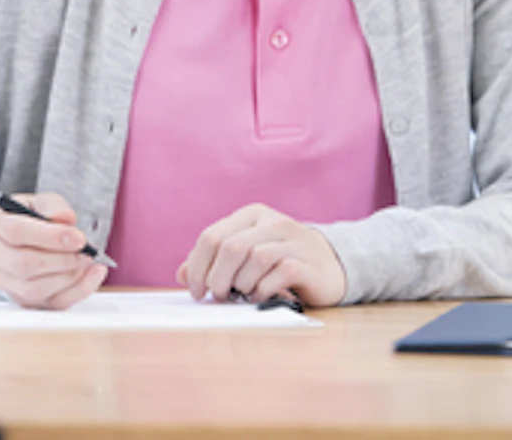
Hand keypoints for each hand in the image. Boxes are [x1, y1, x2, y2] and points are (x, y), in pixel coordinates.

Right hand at [0, 192, 107, 309]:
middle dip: (60, 260)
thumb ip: (54, 205)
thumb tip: (63, 218)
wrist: (27, 235)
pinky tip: (92, 276)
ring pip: (33, 289)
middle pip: (22, 264)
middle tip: (84, 251)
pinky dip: (76, 291)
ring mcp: (3, 280)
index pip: (15, 231)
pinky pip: (49, 303)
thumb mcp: (42, 201)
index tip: (77, 238)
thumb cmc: (33, 217)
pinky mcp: (21, 299)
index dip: (49, 236)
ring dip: (67, 277)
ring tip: (86, 261)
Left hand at [177, 203, 345, 308]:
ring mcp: (292, 239)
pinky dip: (263, 289)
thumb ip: (214, 261)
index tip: (196, 291)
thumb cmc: (280, 260)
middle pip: (231, 247)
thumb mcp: (245, 254)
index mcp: (250, 215)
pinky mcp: (307, 261)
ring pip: (254, 258)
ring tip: (243, 295)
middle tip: (217, 297)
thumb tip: (182, 275)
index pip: (211, 236)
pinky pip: (279, 273)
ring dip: (241, 284)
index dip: (197, 266)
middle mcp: (271, 221)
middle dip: (217, 278)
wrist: (330, 265)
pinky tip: (261, 296)